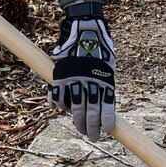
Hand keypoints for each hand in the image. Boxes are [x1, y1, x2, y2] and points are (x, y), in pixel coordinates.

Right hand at [50, 4, 115, 141]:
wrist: (86, 29)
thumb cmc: (100, 49)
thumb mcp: (108, 67)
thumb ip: (105, 84)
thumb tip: (105, 107)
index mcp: (105, 80)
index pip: (107, 106)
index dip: (106, 121)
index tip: (106, 131)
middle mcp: (90, 82)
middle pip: (91, 111)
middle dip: (92, 127)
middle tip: (93, 137)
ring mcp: (75, 79)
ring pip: (76, 108)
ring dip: (78, 121)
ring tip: (82, 130)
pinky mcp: (61, 76)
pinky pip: (58, 96)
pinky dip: (58, 104)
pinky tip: (61, 109)